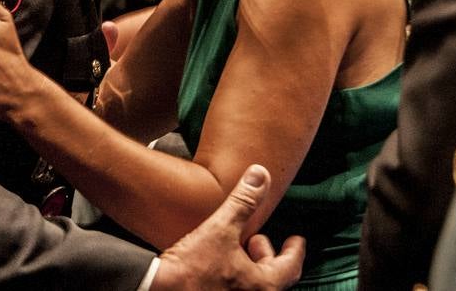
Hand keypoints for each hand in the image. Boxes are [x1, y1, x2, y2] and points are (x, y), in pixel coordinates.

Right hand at [152, 165, 304, 290]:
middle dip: (267, 255)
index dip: (294, 249)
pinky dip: (235, 274)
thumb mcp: (221, 228)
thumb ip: (243, 202)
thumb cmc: (192, 267)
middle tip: (259, 239)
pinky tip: (220, 261)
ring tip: (238, 246)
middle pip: (272, 278)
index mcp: (263, 286)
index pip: (290, 266)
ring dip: (250, 264)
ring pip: (253, 284)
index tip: (296, 240)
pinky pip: (236, 288)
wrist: (159, 289)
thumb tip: (260, 175)